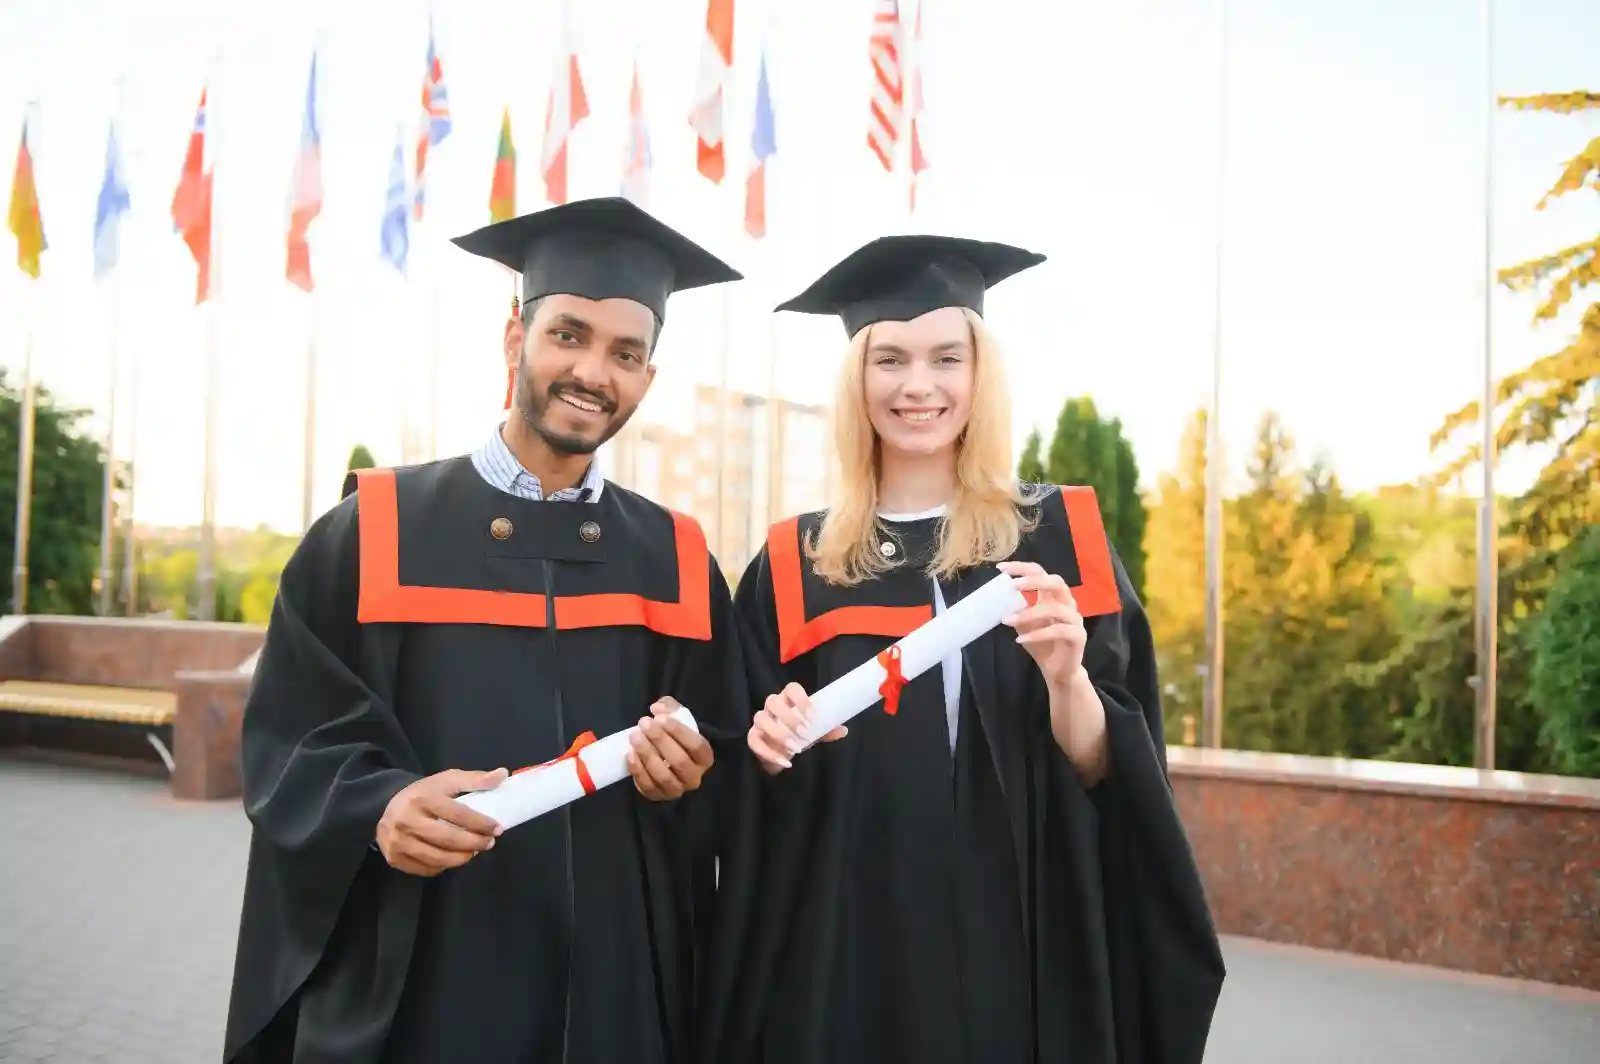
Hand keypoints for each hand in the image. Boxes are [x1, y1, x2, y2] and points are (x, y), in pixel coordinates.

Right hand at [377, 768, 507, 876]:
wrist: (386, 807)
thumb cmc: (423, 794)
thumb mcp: (447, 780)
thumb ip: (475, 779)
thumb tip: (502, 774)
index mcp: (422, 798)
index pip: (457, 814)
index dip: (481, 823)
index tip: (497, 828)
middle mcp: (408, 821)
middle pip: (448, 839)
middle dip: (474, 843)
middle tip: (489, 843)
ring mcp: (399, 842)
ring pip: (438, 858)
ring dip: (462, 858)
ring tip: (474, 851)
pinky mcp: (395, 859)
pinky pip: (427, 869)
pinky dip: (444, 866)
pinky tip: (453, 857)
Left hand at [626, 696, 714, 800]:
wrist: (663, 758)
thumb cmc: (674, 737)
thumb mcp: (676, 719)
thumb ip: (670, 708)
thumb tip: (657, 709)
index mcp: (705, 758)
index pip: (696, 746)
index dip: (678, 731)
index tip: (660, 718)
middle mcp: (694, 777)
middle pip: (679, 761)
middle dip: (660, 740)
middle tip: (644, 724)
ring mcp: (676, 790)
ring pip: (663, 776)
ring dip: (647, 754)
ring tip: (634, 736)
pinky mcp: (657, 796)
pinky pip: (647, 786)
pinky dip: (638, 769)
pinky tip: (630, 753)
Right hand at [747, 682, 846, 774]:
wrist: (782, 755)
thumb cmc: (799, 736)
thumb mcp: (814, 732)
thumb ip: (826, 730)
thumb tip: (843, 730)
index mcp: (788, 700)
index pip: (791, 688)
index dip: (801, 698)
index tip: (813, 715)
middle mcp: (772, 707)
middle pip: (773, 701)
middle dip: (789, 717)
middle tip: (804, 733)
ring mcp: (760, 721)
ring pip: (761, 718)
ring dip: (778, 733)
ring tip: (795, 748)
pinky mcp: (752, 737)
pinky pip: (754, 742)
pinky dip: (769, 753)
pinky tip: (785, 762)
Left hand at [998, 560, 1087, 690]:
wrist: (1058, 671)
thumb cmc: (1042, 644)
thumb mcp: (1024, 624)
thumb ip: (1016, 609)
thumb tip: (997, 597)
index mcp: (1053, 596)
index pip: (1040, 573)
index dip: (1021, 568)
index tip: (1000, 568)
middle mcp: (1067, 603)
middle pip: (1056, 582)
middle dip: (1034, 581)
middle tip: (1012, 586)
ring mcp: (1075, 619)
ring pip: (1055, 609)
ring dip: (1028, 613)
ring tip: (1007, 621)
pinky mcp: (1078, 636)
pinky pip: (1058, 631)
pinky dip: (1037, 634)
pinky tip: (1020, 639)